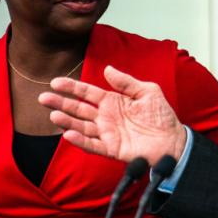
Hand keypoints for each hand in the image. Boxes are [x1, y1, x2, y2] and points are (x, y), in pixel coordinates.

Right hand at [38, 65, 186, 165]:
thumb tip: (107, 69)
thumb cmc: (162, 116)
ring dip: (67, 121)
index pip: (87, 92)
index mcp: (113, 101)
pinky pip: (93, 145)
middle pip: (79, 109)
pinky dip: (81, 141)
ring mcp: (108, 133)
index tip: (55, 82)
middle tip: (44, 97)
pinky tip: (68, 134)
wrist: (173, 140)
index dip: (72, 87)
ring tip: (53, 114)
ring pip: (82, 126)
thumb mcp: (148, 91)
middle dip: (61, 103)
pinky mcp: (112, 149)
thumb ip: (127, 82)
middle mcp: (106, 117)